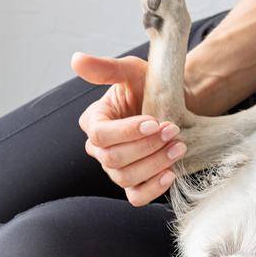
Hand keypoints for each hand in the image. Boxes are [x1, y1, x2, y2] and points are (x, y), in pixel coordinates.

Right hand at [71, 52, 186, 206]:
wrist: (179, 103)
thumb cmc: (152, 87)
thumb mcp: (132, 72)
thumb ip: (107, 69)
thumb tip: (76, 60)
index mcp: (95, 120)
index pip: (100, 135)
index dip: (127, 132)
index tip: (154, 122)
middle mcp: (100, 147)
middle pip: (114, 159)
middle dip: (147, 146)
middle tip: (173, 131)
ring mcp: (116, 167)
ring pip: (125, 177)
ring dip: (155, 164)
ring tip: (179, 147)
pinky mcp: (135, 181)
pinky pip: (136, 196)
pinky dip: (152, 189)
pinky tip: (170, 173)